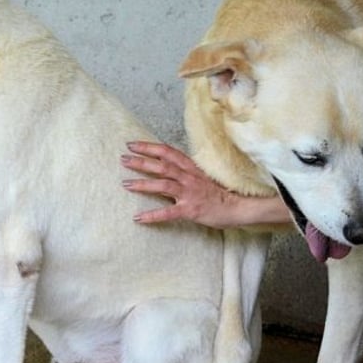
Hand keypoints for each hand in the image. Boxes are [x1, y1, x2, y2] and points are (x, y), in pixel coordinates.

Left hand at [121, 141, 289, 228]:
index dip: (149, 147)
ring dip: (143, 184)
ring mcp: (189, 193)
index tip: (132, 144)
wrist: (239, 207)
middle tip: (123, 158)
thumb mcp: (201, 176)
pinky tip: (138, 218)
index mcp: (191, 168)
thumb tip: (166, 166)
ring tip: (126, 184)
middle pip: (162, 165)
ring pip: (163, 184)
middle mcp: (189, 177)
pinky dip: (152, 215)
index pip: (167, 152)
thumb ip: (184, 170)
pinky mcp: (190, 210)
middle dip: (141, 161)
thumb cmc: (219, 192)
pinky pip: (168, 213)